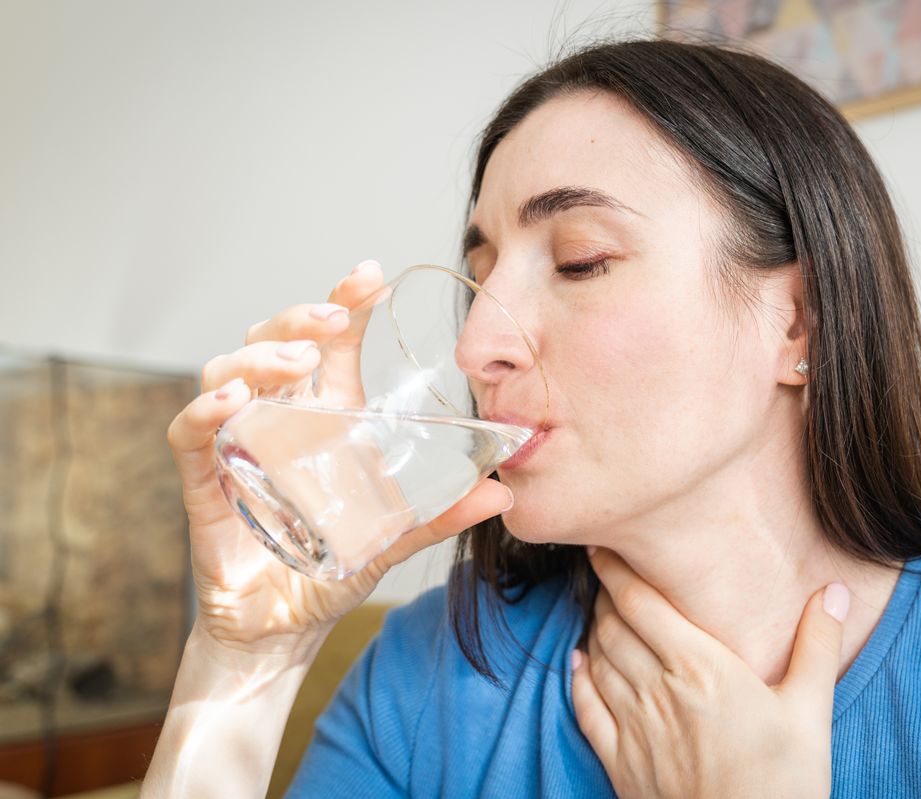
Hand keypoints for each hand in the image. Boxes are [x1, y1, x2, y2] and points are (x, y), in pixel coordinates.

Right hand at [167, 260, 512, 656]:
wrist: (284, 629)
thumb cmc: (331, 569)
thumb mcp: (394, 537)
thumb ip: (440, 517)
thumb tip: (503, 495)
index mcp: (324, 418)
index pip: (329, 346)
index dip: (344, 305)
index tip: (369, 275)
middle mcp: (277, 420)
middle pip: (271, 342)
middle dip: (298, 319)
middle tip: (332, 318)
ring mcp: (237, 447)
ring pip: (227, 373)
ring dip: (260, 357)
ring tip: (297, 361)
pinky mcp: (205, 486)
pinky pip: (191, 436)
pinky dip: (205, 412)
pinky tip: (233, 400)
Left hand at [571, 549, 847, 798]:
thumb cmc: (784, 783)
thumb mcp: (811, 710)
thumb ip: (818, 644)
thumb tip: (833, 591)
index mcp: (699, 666)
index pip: (640, 602)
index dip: (614, 569)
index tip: (601, 545)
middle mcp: (657, 690)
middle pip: (612, 625)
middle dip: (604, 593)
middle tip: (603, 571)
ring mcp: (634, 728)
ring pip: (598, 660)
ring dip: (594, 630)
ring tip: (599, 611)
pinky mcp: (621, 764)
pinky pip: (586, 711)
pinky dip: (578, 680)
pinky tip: (578, 664)